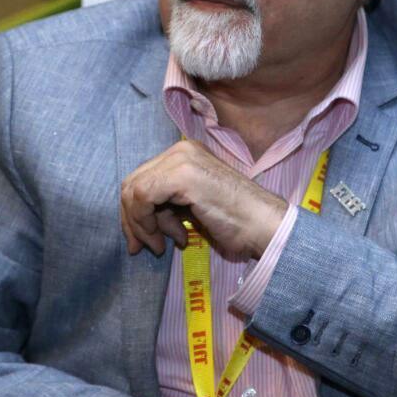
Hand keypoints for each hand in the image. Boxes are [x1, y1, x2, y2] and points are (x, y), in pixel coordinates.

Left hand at [121, 140, 287, 259]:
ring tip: (161, 246)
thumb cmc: (236, 221)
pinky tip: (169, 240)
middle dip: (133, 219)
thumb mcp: (194, 206)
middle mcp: (180, 150)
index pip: (142, 178)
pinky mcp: (181, 174)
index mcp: (184, 154)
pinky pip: (142, 197)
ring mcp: (181, 159)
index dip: (135, 212)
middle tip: (142, 247)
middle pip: (133, 183)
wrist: (263, 224)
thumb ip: (168, 204)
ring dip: (141, 225)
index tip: (143, 240)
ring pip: (134, 190)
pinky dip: (145, 223)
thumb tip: (139, 222)